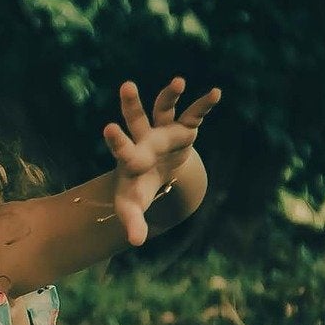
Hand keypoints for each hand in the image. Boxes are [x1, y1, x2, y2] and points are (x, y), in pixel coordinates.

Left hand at [104, 77, 220, 246]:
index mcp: (130, 158)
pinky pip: (194, 114)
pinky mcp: (183, 130)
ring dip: (170, 95)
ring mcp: (163, 131)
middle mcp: (144, 139)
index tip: (108, 127)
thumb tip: (135, 242)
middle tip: (126, 86)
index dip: (116, 140)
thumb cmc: (139, 189)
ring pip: (163, 109)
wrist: (155, 174)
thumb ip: (133, 222)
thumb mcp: (133, 207)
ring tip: (178, 81)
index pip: (121, 148)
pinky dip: (204, 104)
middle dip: (131, 104)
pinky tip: (216, 92)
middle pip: (135, 118)